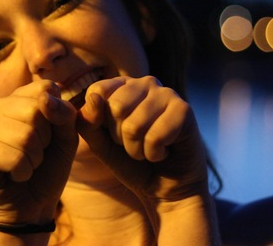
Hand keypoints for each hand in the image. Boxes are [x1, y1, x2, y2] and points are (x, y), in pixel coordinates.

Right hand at [0, 80, 78, 225]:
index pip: (46, 88)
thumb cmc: (48, 169)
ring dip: (34, 159)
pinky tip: (13, 175)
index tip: (51, 135)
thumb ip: (65, 115)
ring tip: (25, 165)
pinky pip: (14, 157)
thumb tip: (45, 99)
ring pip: (25, 135)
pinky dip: (22, 172)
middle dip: (45, 140)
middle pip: (35, 110)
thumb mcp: (67, 139)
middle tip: (36, 154)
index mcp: (20, 97)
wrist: (30, 208)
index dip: (58, 117)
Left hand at [76, 76, 207, 201]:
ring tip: (149, 149)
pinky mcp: (184, 110)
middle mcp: (146, 83)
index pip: (97, 92)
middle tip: (135, 144)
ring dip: (137, 149)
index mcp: (123, 85)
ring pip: (134, 125)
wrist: (165, 189)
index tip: (115, 134)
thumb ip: (88, 121)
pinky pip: (155, 137)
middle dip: (120, 137)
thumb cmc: (131, 163)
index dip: (100, 122)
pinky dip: (154, 154)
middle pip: (116, 108)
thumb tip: (93, 98)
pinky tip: (164, 152)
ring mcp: (167, 94)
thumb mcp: (100, 144)